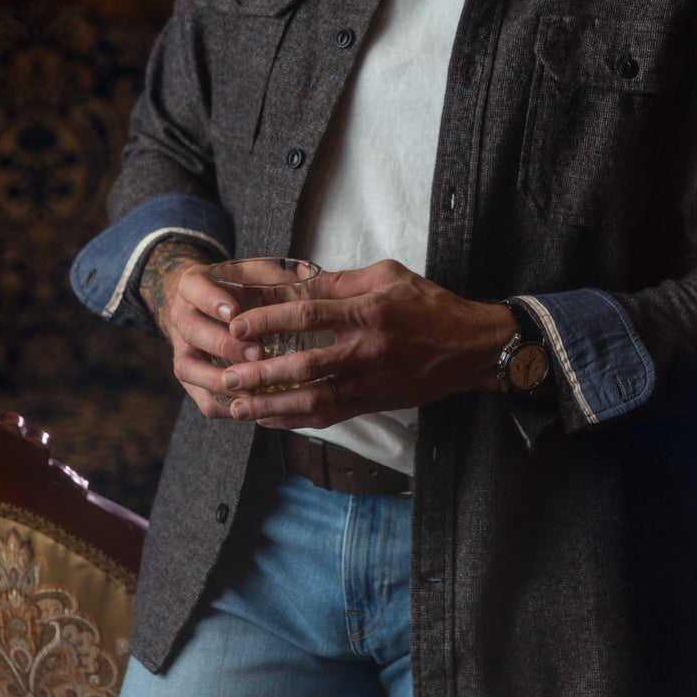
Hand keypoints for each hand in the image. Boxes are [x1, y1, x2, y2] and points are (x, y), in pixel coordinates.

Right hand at [139, 239, 268, 420]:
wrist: (205, 307)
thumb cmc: (236, 288)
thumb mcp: (251, 273)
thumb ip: (273, 276)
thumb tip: (311, 281)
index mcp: (192, 284)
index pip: (193, 288)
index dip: (212, 301)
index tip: (235, 313)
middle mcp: (181, 316)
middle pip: (192, 330)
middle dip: (224, 345)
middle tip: (258, 353)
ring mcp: (182, 349)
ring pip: (188, 368)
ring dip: (219, 380)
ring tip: (254, 386)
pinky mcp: (193, 379)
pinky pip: (200, 399)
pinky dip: (225, 405)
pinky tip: (252, 405)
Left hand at [212, 259, 515, 429]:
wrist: (471, 347)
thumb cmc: (428, 304)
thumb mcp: (388, 276)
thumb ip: (340, 281)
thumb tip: (296, 281)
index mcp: (367, 311)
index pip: (308, 315)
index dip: (269, 321)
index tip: (237, 326)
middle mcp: (367, 349)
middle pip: (304, 365)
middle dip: (260, 374)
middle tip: (225, 375)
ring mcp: (371, 381)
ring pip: (314, 399)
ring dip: (272, 406)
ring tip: (237, 407)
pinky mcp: (374, 402)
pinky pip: (330, 416)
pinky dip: (296, 420)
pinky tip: (269, 420)